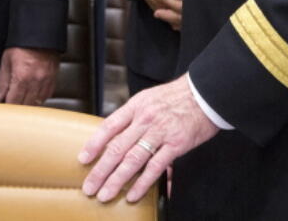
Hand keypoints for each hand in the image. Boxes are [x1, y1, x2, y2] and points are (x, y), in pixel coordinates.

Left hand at [0, 46, 58, 104]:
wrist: (40, 34)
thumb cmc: (21, 45)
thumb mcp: (6, 61)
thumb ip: (2, 83)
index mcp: (21, 77)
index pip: (13, 103)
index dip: (7, 108)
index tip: (3, 108)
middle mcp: (35, 82)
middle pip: (25, 106)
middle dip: (17, 107)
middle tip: (11, 104)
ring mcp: (46, 81)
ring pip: (37, 103)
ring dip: (28, 104)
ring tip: (22, 99)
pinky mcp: (53, 79)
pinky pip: (46, 96)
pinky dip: (39, 98)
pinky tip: (33, 94)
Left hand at [78, 74, 217, 202]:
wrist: (204, 93)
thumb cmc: (176, 97)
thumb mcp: (149, 99)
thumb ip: (133, 117)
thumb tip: (117, 136)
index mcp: (136, 106)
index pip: (109, 126)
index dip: (94, 144)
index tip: (83, 160)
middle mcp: (145, 119)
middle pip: (117, 147)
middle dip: (101, 170)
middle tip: (90, 187)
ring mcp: (160, 132)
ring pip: (133, 160)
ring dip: (116, 180)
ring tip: (105, 194)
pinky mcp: (176, 144)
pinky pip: (155, 167)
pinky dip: (142, 183)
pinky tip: (133, 194)